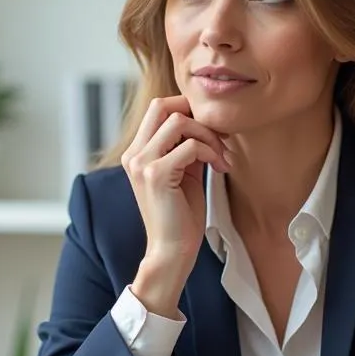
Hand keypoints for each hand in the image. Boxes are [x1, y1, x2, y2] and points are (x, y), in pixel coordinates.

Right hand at [122, 97, 229, 317]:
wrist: (172, 251)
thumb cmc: (180, 216)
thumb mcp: (184, 172)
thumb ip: (187, 146)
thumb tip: (207, 122)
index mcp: (136, 153)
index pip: (158, 108)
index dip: (188, 110)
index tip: (213, 130)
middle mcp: (133, 154)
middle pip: (162, 104)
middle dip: (196, 114)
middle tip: (219, 134)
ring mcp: (142, 163)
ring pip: (178, 121)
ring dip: (208, 135)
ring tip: (221, 156)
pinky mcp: (156, 175)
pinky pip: (190, 146)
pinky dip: (211, 152)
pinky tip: (220, 167)